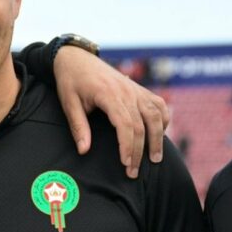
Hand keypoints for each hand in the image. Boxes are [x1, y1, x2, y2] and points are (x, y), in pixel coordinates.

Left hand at [53, 46, 168, 176]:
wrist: (77, 58)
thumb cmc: (71, 81)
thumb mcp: (68, 103)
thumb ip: (78, 127)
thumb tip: (84, 151)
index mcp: (109, 94)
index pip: (126, 125)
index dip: (128, 146)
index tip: (126, 164)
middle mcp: (127, 91)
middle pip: (142, 125)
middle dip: (140, 151)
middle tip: (134, 173)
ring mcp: (135, 89)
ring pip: (156, 115)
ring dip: (158, 139)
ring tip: (155, 160)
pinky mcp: (139, 89)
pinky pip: (158, 105)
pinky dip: (163, 120)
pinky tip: (159, 135)